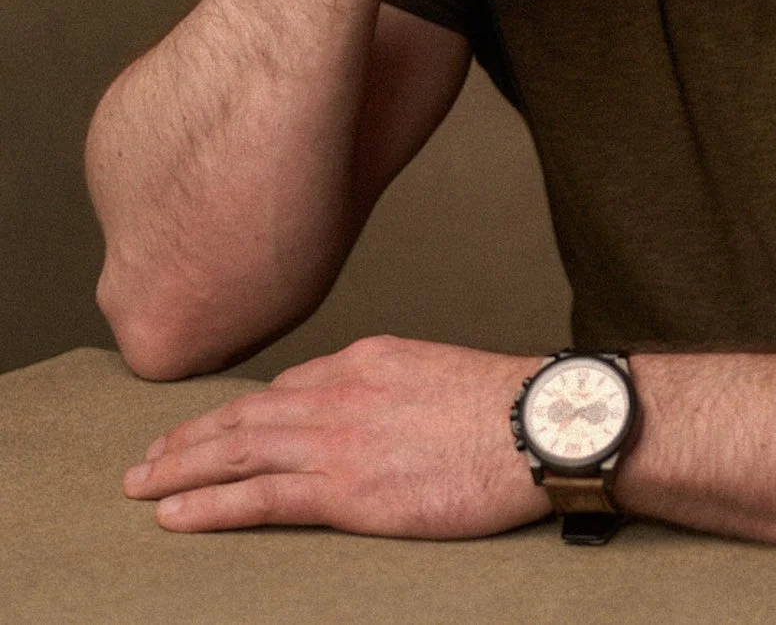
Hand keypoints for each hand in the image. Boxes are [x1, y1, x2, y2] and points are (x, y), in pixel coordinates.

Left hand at [122, 336, 548, 536]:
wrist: (537, 424)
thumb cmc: (508, 408)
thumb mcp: (441, 374)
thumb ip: (396, 389)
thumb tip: (379, 414)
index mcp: (367, 360)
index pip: (289, 386)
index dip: (241, 412)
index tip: (214, 429)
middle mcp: (341, 391)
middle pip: (247, 414)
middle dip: (191, 435)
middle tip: (146, 455)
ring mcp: (338, 439)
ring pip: (238, 450)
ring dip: (181, 466)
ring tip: (141, 482)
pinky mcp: (345, 489)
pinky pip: (258, 497)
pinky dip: (208, 504)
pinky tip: (173, 512)